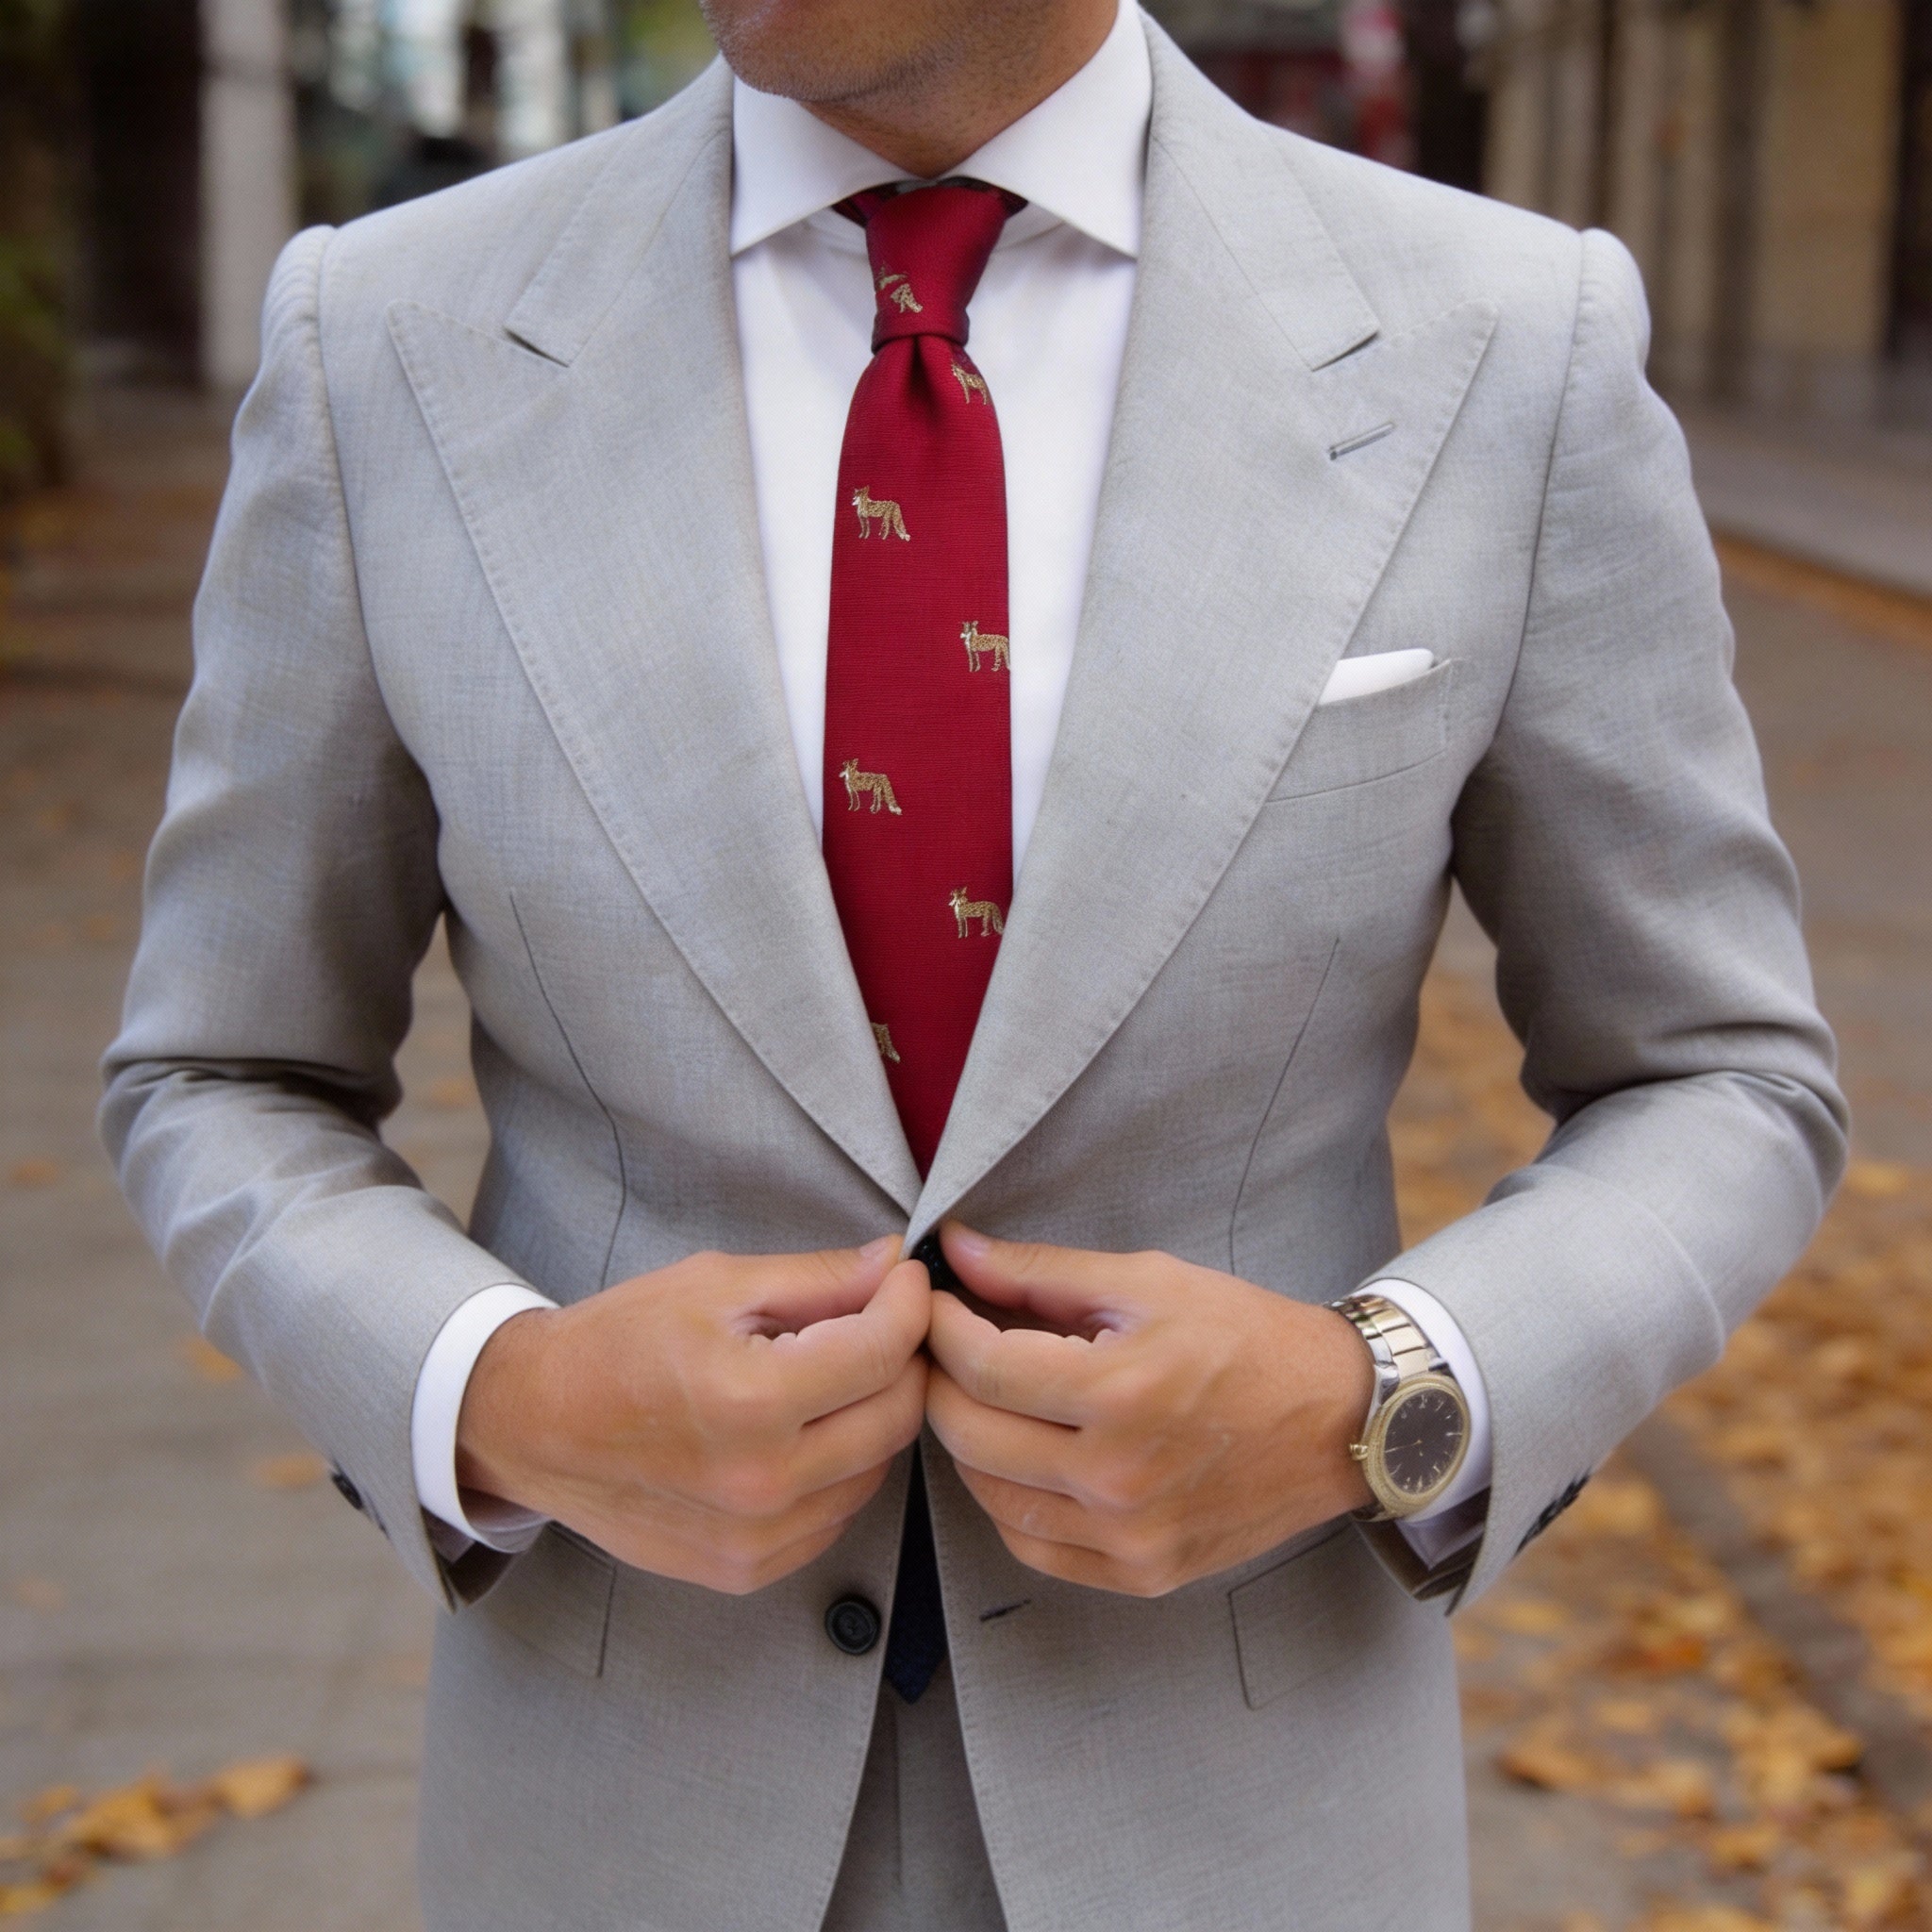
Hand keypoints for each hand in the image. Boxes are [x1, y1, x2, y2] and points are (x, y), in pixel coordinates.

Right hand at [455, 1238, 930, 1593]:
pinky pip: (835, 1515)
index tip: (904, 1280)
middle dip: (903, 1358)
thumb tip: (894, 1265)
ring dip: (873, 1415)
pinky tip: (802, 1431)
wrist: (535, 1424)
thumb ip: (818, 1278)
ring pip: (875, 1469)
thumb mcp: (717, 1285)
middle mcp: (762, 1482)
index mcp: (752, 1401)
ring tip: (833, 1374)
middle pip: (896, 1416)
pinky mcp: (747, 1569)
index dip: (909, 1304)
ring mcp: (756, 1537)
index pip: (884, 1351)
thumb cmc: (618, 1343)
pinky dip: (839, 1469)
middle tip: (880, 1321)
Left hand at [924, 1225, 1374, 1596]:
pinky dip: (1010, 1501)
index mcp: (1120, 1393)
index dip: (940, 1328)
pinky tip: (1025, 1458)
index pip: (980, 1367)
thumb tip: (955, 1251)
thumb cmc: (1248, 1338)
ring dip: (970, 1443)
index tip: (933, 1304)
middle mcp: (1118, 1478)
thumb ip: (1040, 1272)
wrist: (1340, 1419)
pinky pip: (1033, 1547)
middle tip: (945, 1347)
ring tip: (986, 1397)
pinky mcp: (1142, 1574)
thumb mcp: (1148, 1281)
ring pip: (989, 1497)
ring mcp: (1129, 1538)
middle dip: (940, 1382)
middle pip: (970, 1436)